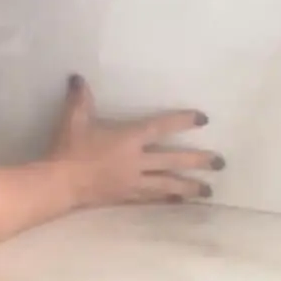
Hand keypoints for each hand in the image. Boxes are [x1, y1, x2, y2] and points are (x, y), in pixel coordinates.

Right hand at [51, 77, 218, 207]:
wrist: (60, 183)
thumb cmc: (69, 149)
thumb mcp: (73, 119)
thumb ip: (80, 98)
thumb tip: (78, 78)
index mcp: (128, 139)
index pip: (160, 128)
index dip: (182, 121)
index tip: (203, 120)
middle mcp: (137, 161)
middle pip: (174, 160)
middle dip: (198, 161)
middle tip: (220, 163)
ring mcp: (133, 182)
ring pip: (168, 184)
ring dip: (190, 186)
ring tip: (209, 190)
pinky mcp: (126, 197)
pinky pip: (152, 198)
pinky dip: (168, 199)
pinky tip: (179, 202)